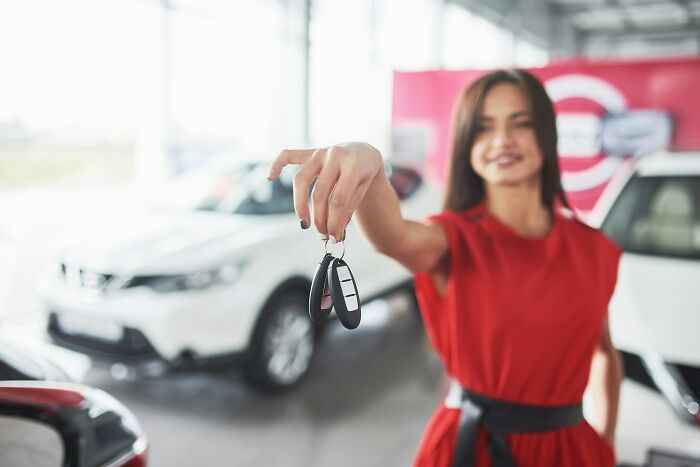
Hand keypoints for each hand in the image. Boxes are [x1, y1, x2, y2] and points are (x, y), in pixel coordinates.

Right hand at [266, 142, 382, 241]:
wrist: (363, 152)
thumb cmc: (363, 174)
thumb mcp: (362, 191)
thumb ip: (347, 209)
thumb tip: (334, 232)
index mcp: (353, 165)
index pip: (338, 200)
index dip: (334, 222)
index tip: (334, 237)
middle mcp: (334, 155)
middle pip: (319, 193)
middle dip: (319, 218)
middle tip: (322, 234)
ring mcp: (320, 152)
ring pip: (300, 180)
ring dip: (300, 205)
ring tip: (304, 224)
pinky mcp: (309, 152)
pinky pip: (288, 155)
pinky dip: (276, 165)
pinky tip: (269, 178)